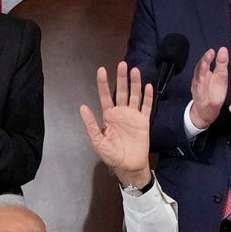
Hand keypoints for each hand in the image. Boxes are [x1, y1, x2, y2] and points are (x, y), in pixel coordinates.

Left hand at [79, 62, 152, 188]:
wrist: (129, 166)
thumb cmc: (112, 154)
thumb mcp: (98, 141)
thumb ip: (91, 124)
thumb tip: (83, 107)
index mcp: (108, 115)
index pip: (104, 95)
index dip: (103, 83)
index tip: (102, 70)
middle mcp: (120, 112)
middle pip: (121, 91)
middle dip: (121, 78)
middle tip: (122, 65)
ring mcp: (133, 115)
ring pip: (134, 95)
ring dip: (135, 84)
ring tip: (135, 71)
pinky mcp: (144, 121)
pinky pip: (146, 106)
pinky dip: (147, 97)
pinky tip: (147, 86)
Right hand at [189, 47, 229, 129]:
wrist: (208, 109)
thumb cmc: (214, 91)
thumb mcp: (221, 76)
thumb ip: (221, 63)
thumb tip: (223, 49)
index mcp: (205, 72)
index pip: (205, 62)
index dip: (208, 56)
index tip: (213, 50)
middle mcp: (200, 78)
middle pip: (200, 67)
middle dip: (204, 60)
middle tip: (210, 53)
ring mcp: (198, 86)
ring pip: (198, 76)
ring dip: (201, 70)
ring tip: (205, 63)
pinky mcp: (198, 95)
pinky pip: (198, 88)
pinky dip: (199, 83)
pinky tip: (202, 78)